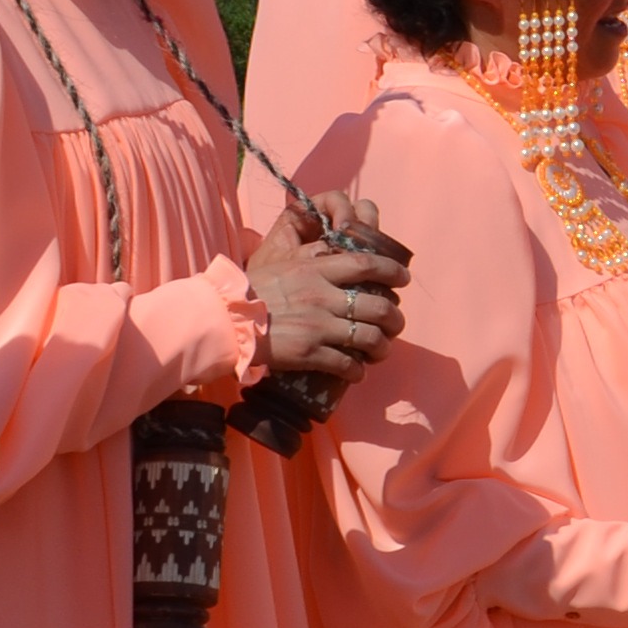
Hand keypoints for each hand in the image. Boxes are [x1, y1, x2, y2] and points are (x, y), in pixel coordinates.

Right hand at [251, 199, 408, 382]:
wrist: (223, 319)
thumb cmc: (249, 291)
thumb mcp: (282, 264)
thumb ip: (310, 261)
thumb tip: (331, 254)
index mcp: (316, 270)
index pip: (367, 264)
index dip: (393, 271)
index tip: (404, 278)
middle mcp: (323, 296)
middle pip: (379, 306)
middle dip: (396, 319)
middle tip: (396, 324)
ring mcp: (318, 326)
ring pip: (370, 338)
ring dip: (382, 348)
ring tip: (380, 351)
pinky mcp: (310, 353)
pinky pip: (347, 364)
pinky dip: (357, 371)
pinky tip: (356, 373)